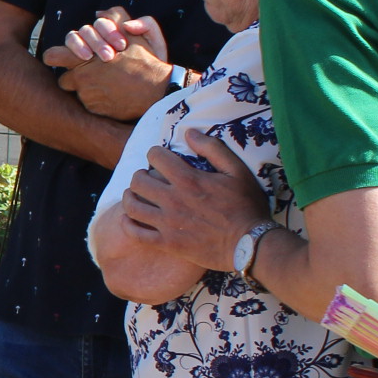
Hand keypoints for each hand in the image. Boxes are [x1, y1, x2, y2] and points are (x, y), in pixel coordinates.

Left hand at [46, 11, 175, 119]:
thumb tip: (99, 12)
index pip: (52, 56)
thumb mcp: (131, 35)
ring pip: (78, 94)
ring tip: (108, 86)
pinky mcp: (94, 111)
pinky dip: (97, 102)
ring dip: (88, 90)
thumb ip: (114, 20)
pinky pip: (88, 106)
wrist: (157, 92)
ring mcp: (86, 96)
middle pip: (63, 80)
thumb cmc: (144, 62)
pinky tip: (112, 97)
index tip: (65, 59)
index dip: (57, 56)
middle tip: (93, 75)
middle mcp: (80, 79)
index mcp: (83, 59)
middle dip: (75, 78)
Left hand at [120, 128, 268, 270]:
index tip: (160, 158)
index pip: (155, 157)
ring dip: (130, 196)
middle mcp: (173, 200)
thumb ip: (213, 148)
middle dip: (140, 174)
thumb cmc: (247, 206)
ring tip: (136, 194)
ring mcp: (168, 223)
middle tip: (148, 177)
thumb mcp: (237, 171)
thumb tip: (189, 133)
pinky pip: (135, 233)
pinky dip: (127, 223)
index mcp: (189, 180)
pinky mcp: (167, 243)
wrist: (251, 244)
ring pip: (131, 205)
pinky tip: (130, 218)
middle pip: (138, 180)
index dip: (155, 153)